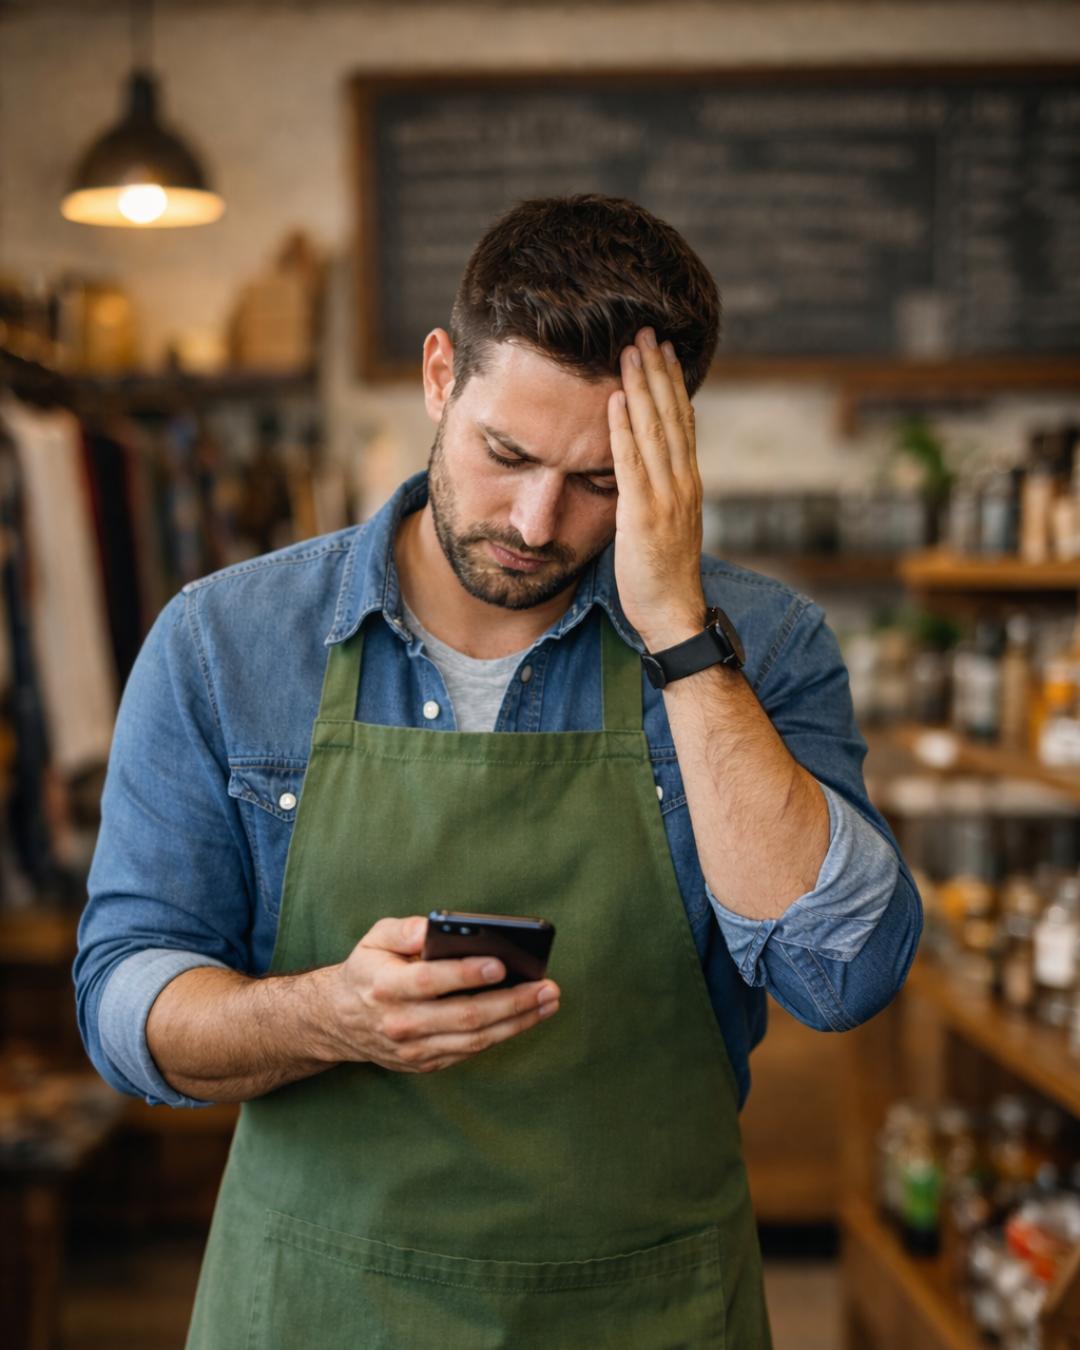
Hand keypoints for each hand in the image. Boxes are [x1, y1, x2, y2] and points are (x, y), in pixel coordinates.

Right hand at [316, 916, 559, 1073]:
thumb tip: (434, 926)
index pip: (431, 982)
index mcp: (385, 987)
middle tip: (546, 986)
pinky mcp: (426, 1063)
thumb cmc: (369, 969)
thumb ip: (404, 930)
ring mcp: (414, 1049)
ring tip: (548, 1001)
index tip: (502, 963)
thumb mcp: (374, 939)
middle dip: (511, 1002)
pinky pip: (470, 1051)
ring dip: (517, 1022)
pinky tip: (526, 1016)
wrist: (340, 1020)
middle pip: (464, 1016)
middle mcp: (400, 1023)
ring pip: (474, 1040)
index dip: (467, 974)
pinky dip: (502, 1034)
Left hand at [608, 328, 705, 651]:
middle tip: (647, 332)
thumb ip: (654, 495)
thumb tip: (638, 473)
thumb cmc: (661, 578)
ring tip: (630, 351)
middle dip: (658, 372)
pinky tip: (614, 401)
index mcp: (687, 484)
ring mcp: (665, 497)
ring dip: (641, 387)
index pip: (682, 423)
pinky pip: (631, 463)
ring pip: (654, 430)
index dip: (673, 385)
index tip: (664, 352)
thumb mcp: (662, 527)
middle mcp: (682, 483)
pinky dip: (623, 430)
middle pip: (671, 416)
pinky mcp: (642, 514)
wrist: (672, 614)